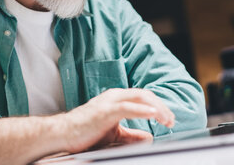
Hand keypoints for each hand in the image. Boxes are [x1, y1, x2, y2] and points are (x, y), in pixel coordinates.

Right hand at [59, 88, 174, 152]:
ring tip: (166, 119)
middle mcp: (115, 96)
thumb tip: (148, 137)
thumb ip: (131, 135)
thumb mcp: (114, 134)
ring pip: (140, 98)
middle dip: (162, 107)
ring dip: (157, 108)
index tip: (169, 118)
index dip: (159, 106)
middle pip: (145, 95)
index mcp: (117, 98)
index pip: (144, 97)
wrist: (62, 134)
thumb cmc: (85, 133)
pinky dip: (143, 110)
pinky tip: (154, 115)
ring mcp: (109, 101)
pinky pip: (128, 107)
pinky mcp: (105, 111)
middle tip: (171, 120)